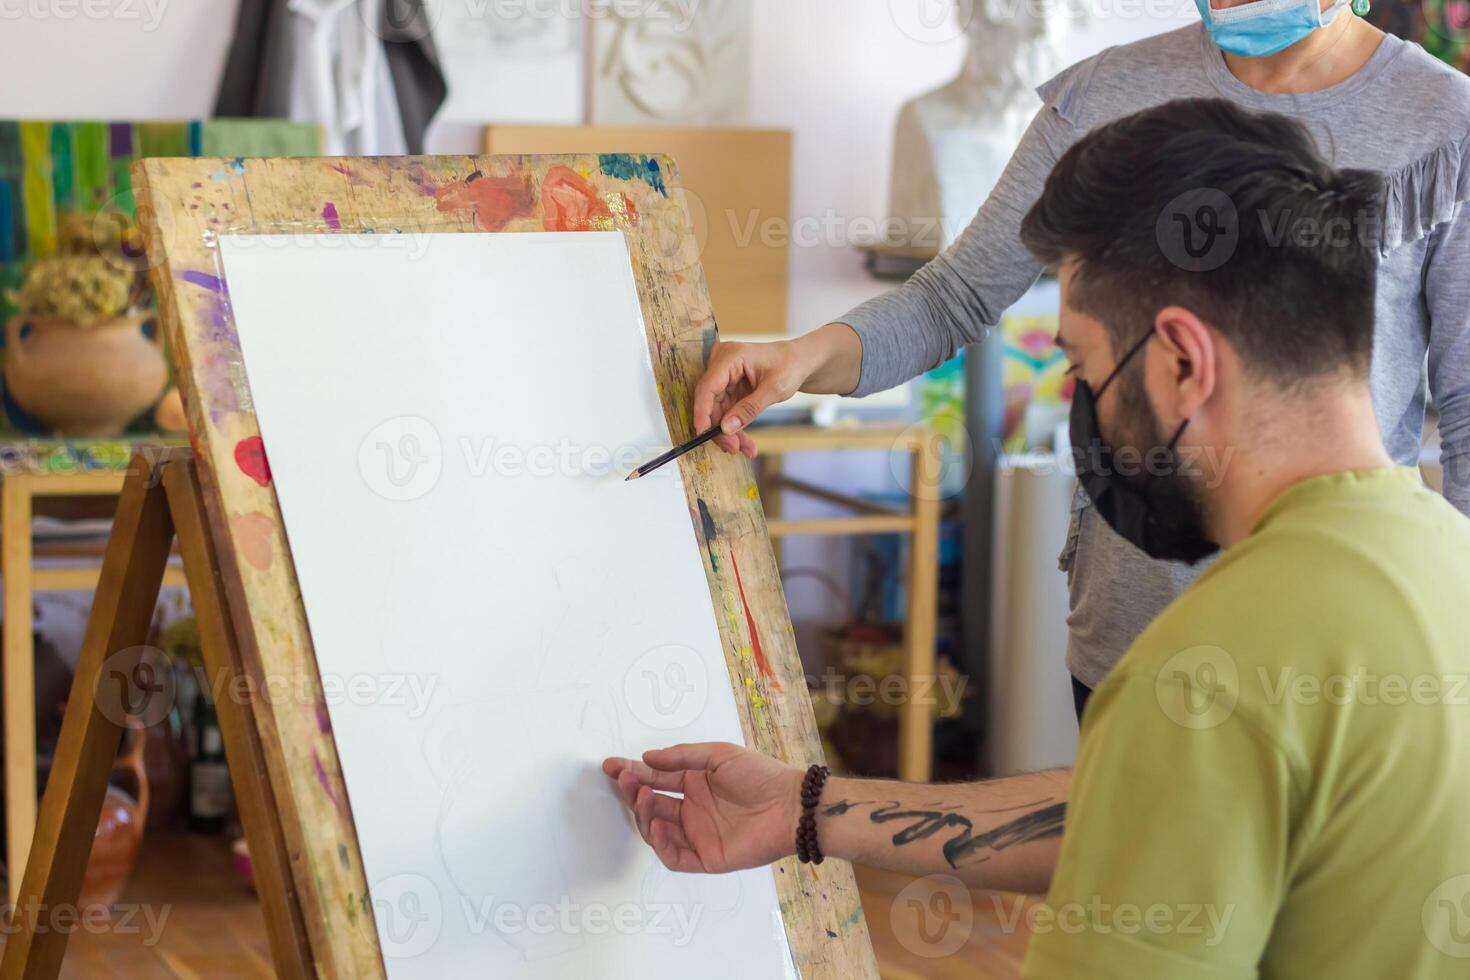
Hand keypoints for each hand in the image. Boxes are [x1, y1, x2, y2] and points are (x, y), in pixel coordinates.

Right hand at [603, 743, 802, 873]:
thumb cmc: (759, 775)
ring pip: (656, 829)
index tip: (611, 765)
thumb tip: (646, 759)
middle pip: (651, 803)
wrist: (790, 806)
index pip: (655, 778)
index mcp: (694, 783)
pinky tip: (657, 823)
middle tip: (624, 778)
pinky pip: (673, 855)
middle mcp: (691, 809)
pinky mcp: (705, 857)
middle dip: (633, 790)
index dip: (632, 772)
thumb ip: (681, 758)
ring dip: (643, 813)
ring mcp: (697, 834)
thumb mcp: (718, 755)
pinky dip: (660, 843)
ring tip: (642, 794)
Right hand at [693, 340, 808, 457]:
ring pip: (717, 411)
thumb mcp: (774, 389)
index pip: (708, 387)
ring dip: (729, 432)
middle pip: (710, 401)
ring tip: (745, 449)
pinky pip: (726, 412)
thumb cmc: (790, 366)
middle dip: (720, 428)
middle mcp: (721, 364)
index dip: (702, 412)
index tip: (702, 434)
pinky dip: (735, 428)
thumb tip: (726, 428)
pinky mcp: (728, 388)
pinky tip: (745, 444)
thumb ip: (749, 408)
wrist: (799, 362)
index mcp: (730, 356)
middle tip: (733, 448)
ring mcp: (724, 377)